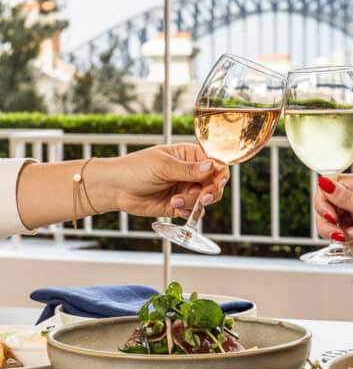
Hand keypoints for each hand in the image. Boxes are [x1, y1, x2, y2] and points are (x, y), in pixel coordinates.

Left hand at [89, 143, 228, 218]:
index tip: (217, 184)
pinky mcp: (179, 205)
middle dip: (210, 192)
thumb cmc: (136, 169)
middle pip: (214, 184)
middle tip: (203, 198)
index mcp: (189, 155)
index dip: (220, 174)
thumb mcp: (163, 166)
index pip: (215, 163)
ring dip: (193, 202)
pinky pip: (194, 211)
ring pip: (205, 199)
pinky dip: (188, 212)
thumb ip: (188, 170)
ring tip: (175, 200)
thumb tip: (211, 166)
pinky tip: (174, 206)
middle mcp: (191, 172)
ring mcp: (185, 189)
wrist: (115, 188)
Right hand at [315, 172, 352, 254]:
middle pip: (328, 209)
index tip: (332, 219)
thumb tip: (321, 180)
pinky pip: (350, 233)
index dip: (323, 205)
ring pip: (338, 224)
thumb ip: (343, 198)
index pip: (326, 189)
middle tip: (342, 237)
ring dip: (346, 235)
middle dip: (332, 226)